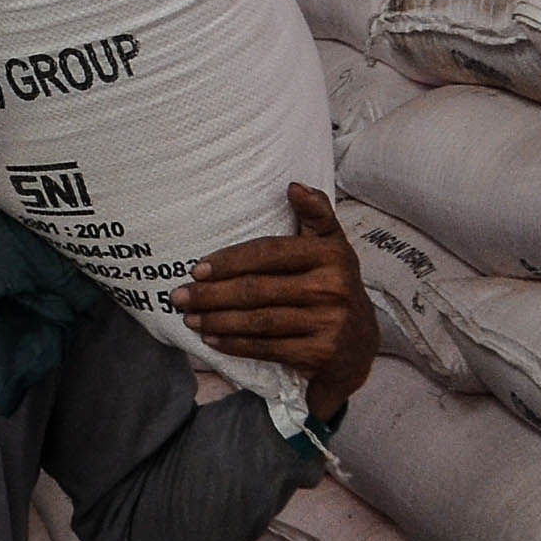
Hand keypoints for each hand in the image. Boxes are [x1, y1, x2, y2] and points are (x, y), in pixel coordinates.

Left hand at [176, 184, 376, 423]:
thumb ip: (316, 214)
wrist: (360, 346)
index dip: (229, 261)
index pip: (268, 253)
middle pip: (257, 290)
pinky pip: (267, 348)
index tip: (196, 269)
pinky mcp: (320, 354)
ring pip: (258, 321)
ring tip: (189, 318)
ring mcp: (328, 322)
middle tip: (179, 297)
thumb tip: (294, 186)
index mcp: (332, 253)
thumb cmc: (334, 286)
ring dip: (216, 321)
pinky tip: (212, 339)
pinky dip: (234, 344)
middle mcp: (333, 287)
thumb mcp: (333, 246)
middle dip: (211, 295)